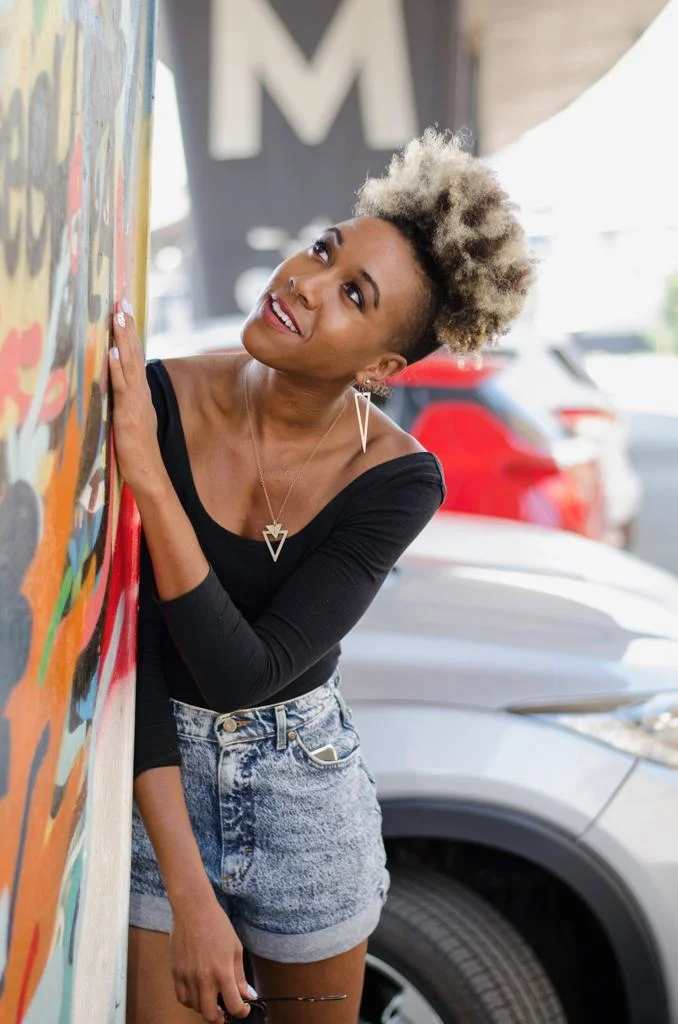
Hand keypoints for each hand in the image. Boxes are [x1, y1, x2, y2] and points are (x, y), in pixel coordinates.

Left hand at [108, 300, 164, 495]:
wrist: (150, 474)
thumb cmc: (138, 451)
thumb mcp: (132, 418)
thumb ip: (128, 399)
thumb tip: (119, 380)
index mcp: (140, 393)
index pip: (135, 357)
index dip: (129, 334)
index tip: (124, 310)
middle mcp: (140, 393)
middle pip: (134, 354)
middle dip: (126, 326)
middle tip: (121, 301)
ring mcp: (135, 403)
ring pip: (129, 364)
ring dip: (123, 339)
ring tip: (118, 315)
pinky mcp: (128, 415)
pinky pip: (122, 388)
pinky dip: (118, 368)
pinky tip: (112, 351)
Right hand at [169, 891, 251, 1021]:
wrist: (193, 909)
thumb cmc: (216, 924)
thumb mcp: (236, 948)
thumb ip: (240, 976)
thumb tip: (248, 995)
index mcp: (222, 971)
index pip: (233, 1005)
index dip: (241, 1012)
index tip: (244, 1010)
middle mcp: (204, 978)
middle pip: (210, 1014)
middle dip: (220, 1018)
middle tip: (225, 1013)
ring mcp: (188, 976)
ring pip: (195, 1007)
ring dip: (205, 1008)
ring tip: (212, 999)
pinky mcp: (176, 972)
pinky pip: (181, 997)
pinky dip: (190, 1001)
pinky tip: (198, 994)